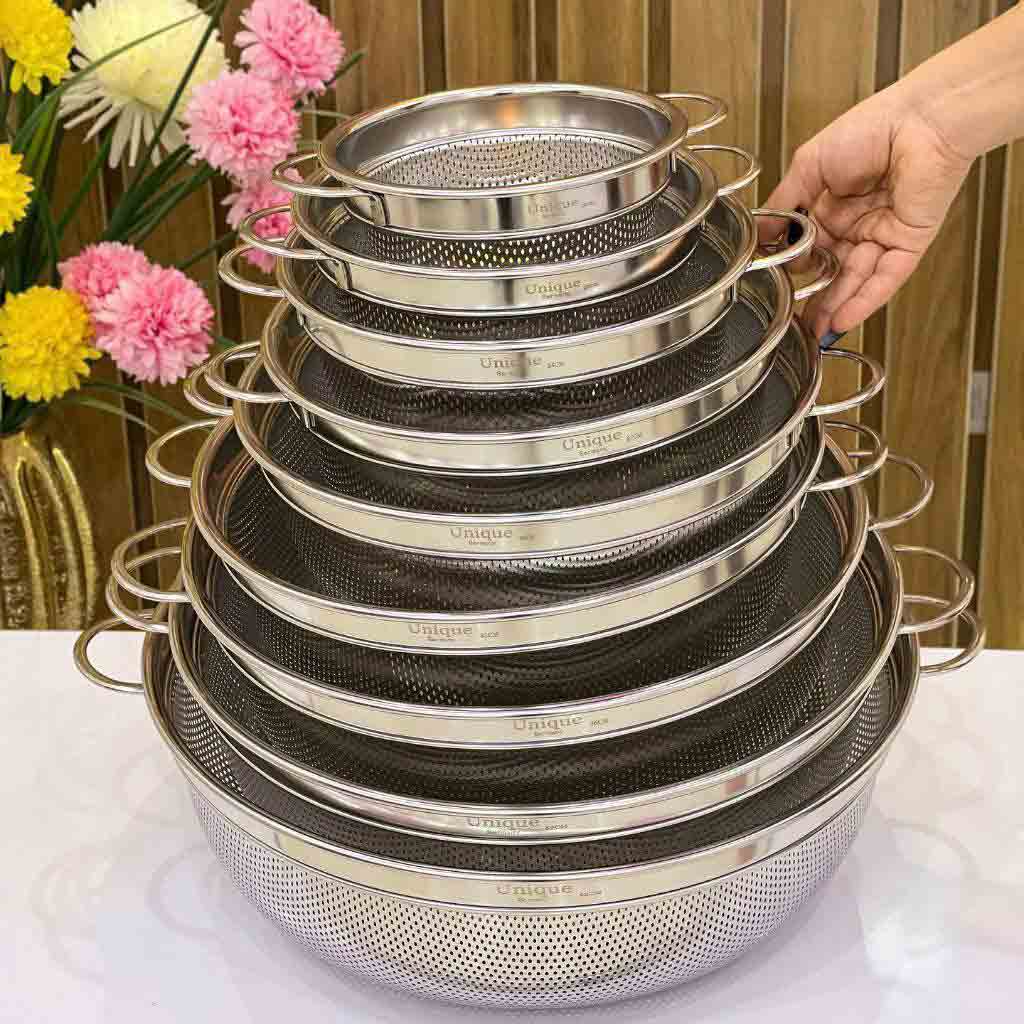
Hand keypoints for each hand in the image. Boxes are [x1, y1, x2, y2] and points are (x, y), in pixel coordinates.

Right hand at [766, 84, 973, 338]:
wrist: (921, 119)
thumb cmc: (871, 127)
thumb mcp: (808, 165)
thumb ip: (784, 202)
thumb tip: (762, 232)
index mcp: (832, 204)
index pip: (807, 246)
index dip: (792, 265)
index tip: (773, 283)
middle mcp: (856, 224)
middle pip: (830, 270)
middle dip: (812, 299)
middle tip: (792, 323)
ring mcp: (882, 236)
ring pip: (855, 281)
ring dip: (834, 308)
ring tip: (812, 332)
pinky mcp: (908, 243)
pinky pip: (884, 280)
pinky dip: (863, 301)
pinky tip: (841, 320)